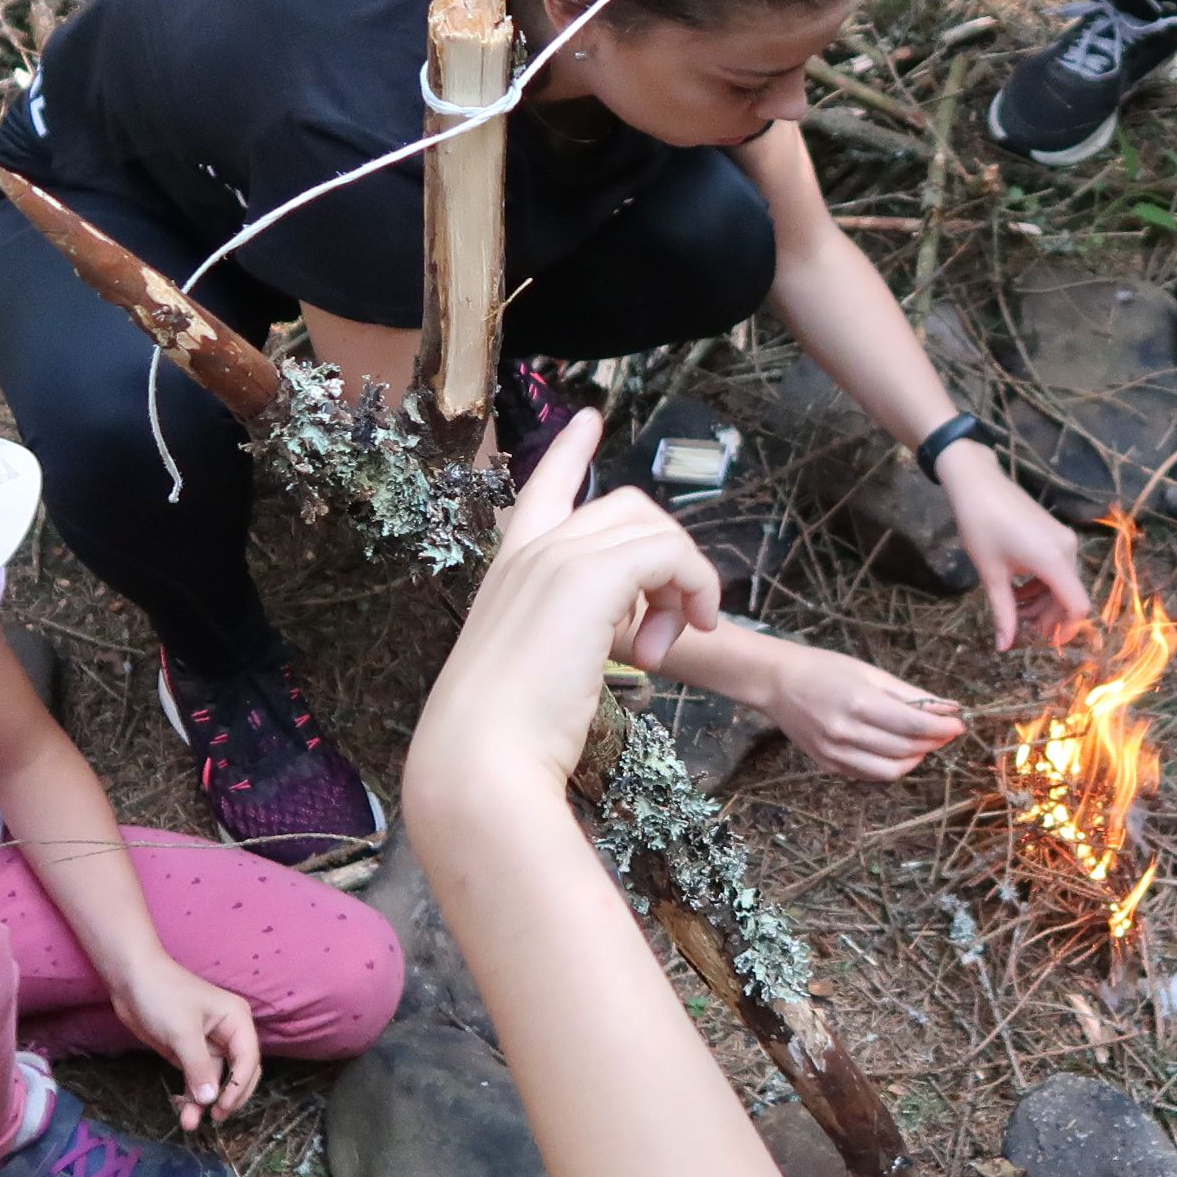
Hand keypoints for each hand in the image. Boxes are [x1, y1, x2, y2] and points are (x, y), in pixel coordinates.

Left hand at [106, 955, 261, 1130]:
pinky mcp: (187, 1051)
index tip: (223, 1107)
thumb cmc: (163, 996)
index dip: (239, 1086)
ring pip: (215, 1079)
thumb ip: (198, 1067)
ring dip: (204, 1100)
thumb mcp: (183, 1032)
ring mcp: (207, 1043)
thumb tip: (210, 1100)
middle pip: (239, 1072)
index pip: (248, 1059)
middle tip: (215, 1118)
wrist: (131, 980)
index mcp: (236, 1020)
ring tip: (189, 1122)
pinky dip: (191, 1094)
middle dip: (228, 1096)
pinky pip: (196, 1077)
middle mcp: (227, 1033)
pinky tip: (183, 1108)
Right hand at [425, 411, 724, 798]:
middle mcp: (531, 551)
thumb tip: (625, 630)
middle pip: (628, 509)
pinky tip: (691, 629)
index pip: (543, 490)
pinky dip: (695, 586)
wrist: (481, 756)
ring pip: (655, 530)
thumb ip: (566, 638)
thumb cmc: (503, 735)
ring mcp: (557, 557)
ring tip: (665, 647)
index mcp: (509, 569)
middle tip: (664, 637)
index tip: (589, 420)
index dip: (569, 453)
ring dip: (681, 585)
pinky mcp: (589, 576)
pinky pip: (671, 553)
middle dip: (665, 562)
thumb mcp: (537, 670)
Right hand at [761, 645, 965, 779]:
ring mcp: (836, 754)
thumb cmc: (825, 669)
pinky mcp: (828, 766)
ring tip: (923, 743)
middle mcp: (847, 733)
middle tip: (945, 732)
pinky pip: (870, 775)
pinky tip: (897, 750)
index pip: (913, 726)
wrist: (777, 682)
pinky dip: (891, 766)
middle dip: (933, 743)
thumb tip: (949, 708)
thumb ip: (910, 694)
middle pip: (906, 750)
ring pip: (891, 771)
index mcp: (859, 703)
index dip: (942, 728)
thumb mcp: (870, 673)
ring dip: (915, 759)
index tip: (960, 725)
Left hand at [939, 445, 1088, 650]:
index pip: (1077, 605)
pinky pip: (1057, 567)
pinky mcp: (1055, 532)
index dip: (1066, 629)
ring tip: (1015, 610)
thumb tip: (1004, 647)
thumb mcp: (991, 575)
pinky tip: (1019, 589)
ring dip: (1043, 602)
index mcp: (1054, 561)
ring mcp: (1063, 539)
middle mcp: (1067, 549)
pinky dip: (1042, 584)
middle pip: (1070, 596)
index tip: (1046, 643)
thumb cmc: (981, 527)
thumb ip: (1003, 612)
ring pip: (1063, 583)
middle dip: (1049, 617)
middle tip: (1022, 628)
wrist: (977, 482)